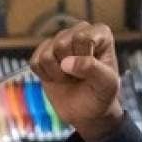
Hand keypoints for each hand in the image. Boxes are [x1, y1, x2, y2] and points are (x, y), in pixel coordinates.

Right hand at [31, 22, 124, 141]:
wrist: (88, 111)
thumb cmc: (102, 93)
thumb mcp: (106, 83)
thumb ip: (92, 68)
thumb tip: (66, 62)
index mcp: (100, 33)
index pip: (82, 38)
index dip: (84, 59)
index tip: (94, 71)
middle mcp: (79, 30)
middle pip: (61, 44)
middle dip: (69, 68)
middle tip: (80, 76)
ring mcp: (60, 40)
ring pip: (47, 55)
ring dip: (58, 74)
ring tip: (70, 77)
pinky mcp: (43, 52)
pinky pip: (35, 63)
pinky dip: (46, 77)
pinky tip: (58, 78)